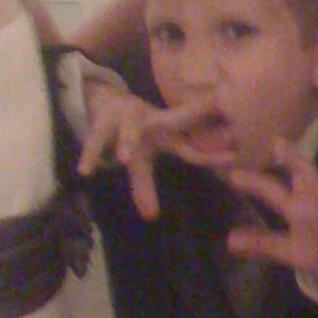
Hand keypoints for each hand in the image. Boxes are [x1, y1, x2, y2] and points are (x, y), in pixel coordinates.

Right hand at [78, 89, 235, 218]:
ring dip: (128, 141)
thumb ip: (144, 186)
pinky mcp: (102, 120)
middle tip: (192, 158)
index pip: (191, 147)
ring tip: (124, 159)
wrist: (107, 100)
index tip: (233, 158)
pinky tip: (84, 171)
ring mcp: (126, 120)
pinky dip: (90, 153)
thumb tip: (150, 218)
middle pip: (166, 130)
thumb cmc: (134, 133)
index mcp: (166, 133)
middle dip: (182, 141)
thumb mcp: (141, 158)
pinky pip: (95, 139)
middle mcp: (150, 124)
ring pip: (129, 131)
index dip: (211, 153)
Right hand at [224, 140, 317, 285]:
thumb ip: (262, 244)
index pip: (272, 189)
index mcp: (302, 205)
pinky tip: (309, 185)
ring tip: (288, 156)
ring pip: (316, 176)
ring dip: (301, 164)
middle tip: (276, 140)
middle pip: (303, 169)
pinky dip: (313, 180)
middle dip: (289, 155)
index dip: (251, 181)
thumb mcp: (291, 255)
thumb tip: (230, 239)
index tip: (233, 173)